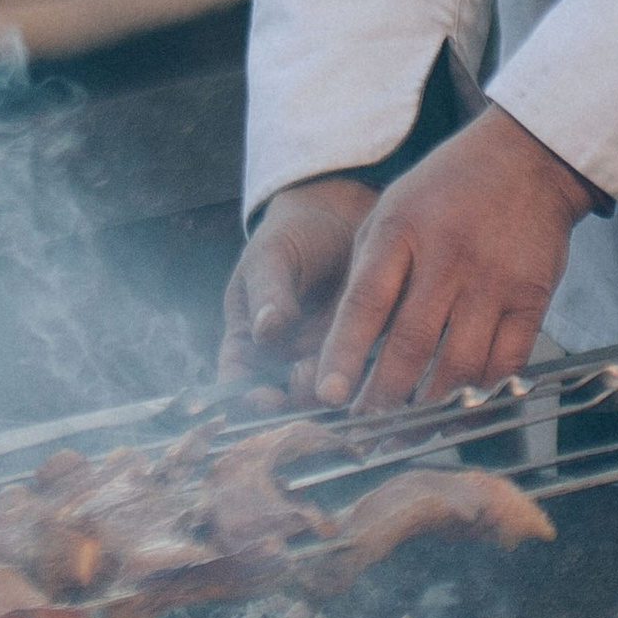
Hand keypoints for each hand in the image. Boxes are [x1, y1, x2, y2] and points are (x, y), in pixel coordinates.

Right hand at [220, 176, 378, 390]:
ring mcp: (322, 355)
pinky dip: (369, 378)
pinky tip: (378, 373)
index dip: (251, 400)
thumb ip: (268, 294)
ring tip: (347, 379)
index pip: (238, 384)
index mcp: (248, 341)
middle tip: (318, 391)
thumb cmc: (291, 234)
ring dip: (336, 394)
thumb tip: (265, 332)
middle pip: (285, 398)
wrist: (339, 214)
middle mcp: (283, 358)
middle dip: (300, 403)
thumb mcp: (271, 257)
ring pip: (325, 391)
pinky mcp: (359, 347)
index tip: (272, 399)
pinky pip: (363, 372)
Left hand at [302, 109, 597, 413]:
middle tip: (364, 428)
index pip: (366, 302)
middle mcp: (448, 255)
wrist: (529, 158)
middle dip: (382, 397)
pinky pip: (505, 363)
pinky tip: (457, 414)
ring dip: (429, 409)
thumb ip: (367, 269)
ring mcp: (494, 279)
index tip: (328, 395)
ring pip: (459, 364)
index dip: (344, 354)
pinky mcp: (532, 297)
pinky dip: (479, 398)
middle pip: (411, 343)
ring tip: (405, 432)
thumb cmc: (448, 188)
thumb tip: (343, 344)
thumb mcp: (391, 208)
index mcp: (402, 228)